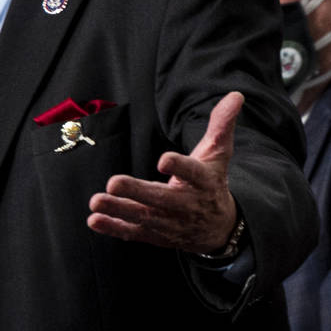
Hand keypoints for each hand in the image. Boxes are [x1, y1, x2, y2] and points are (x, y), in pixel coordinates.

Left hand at [88, 91, 243, 253]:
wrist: (220, 229)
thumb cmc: (212, 182)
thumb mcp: (218, 154)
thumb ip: (221, 125)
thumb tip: (235, 95)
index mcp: (204, 182)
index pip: (194, 173)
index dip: (180, 167)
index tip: (163, 159)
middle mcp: (188, 205)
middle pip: (163, 199)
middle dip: (138, 192)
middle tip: (114, 182)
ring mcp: (171, 223)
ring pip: (145, 217)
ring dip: (119, 210)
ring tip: (97, 201)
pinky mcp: (157, 235)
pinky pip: (135, 234)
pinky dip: (114, 228)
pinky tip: (95, 220)